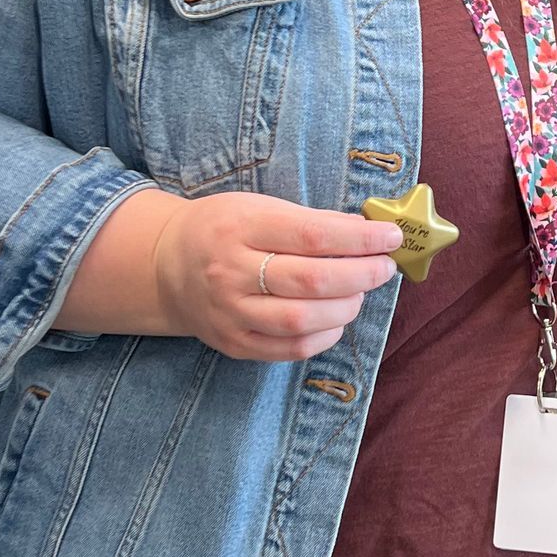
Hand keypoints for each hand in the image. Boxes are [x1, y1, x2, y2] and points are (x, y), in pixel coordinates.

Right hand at [150, 193, 401, 362]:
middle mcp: (231, 272)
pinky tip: (335, 320)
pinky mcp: (233, 343)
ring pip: (302, 320)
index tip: (391, 236)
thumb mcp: (259, 207)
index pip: (312, 236)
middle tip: (385, 267)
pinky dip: (323, 337)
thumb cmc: (223, 228)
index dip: (360, 238)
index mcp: (240, 227)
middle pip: (311, 281)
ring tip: (359, 292)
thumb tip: (368, 231)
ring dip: (346, 307)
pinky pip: (289, 349)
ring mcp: (230, 313)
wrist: (166, 265)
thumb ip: (311, 222)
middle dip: (361, 275)